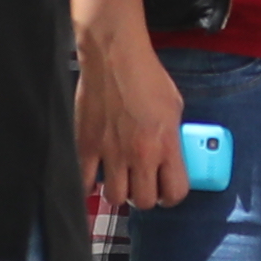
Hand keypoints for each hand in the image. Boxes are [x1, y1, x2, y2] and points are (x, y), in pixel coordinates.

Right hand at [77, 26, 189, 213]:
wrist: (114, 58)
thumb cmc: (146, 76)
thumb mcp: (174, 107)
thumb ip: (172, 137)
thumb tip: (170, 155)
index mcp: (166, 144)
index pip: (175, 192)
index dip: (172, 196)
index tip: (167, 191)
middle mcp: (140, 154)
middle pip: (144, 201)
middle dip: (145, 196)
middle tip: (142, 184)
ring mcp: (111, 153)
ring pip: (115, 198)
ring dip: (119, 192)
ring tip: (120, 179)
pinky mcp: (86, 146)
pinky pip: (84, 182)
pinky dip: (89, 184)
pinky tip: (95, 175)